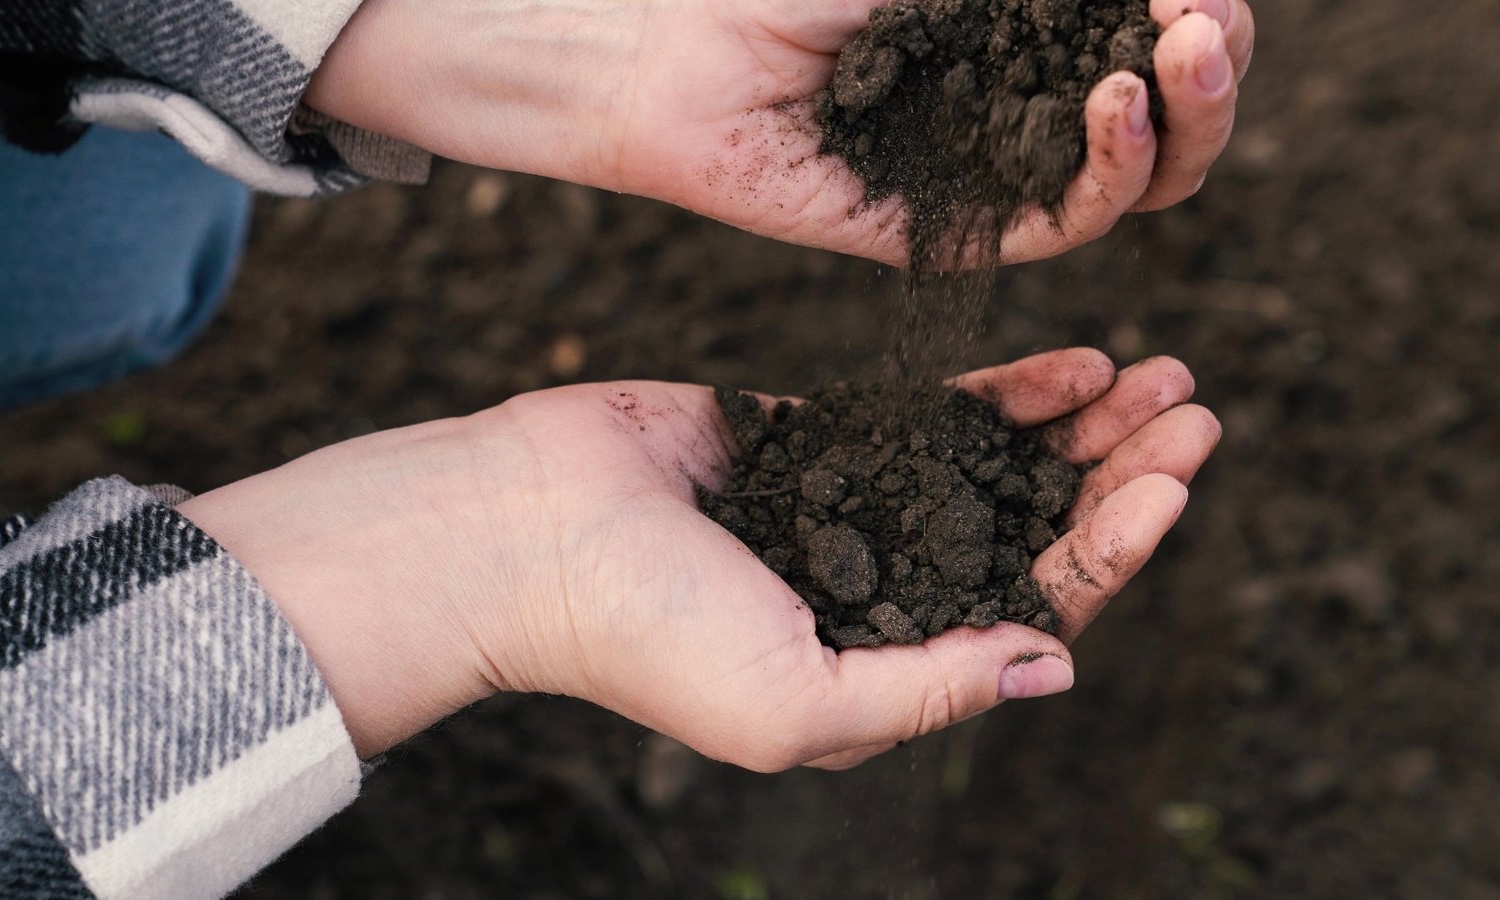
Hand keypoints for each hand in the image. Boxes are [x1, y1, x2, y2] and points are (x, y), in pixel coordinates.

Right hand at [178, 349, 1219, 768]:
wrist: (524, 530)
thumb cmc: (644, 635)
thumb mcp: (796, 705)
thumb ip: (928, 689)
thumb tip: (1055, 668)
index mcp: (887, 667)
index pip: (1034, 610)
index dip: (1113, 550)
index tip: (1173, 482)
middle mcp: (886, 592)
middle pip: (1034, 533)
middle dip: (1119, 478)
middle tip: (1195, 416)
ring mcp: (858, 511)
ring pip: (999, 469)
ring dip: (1081, 429)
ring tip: (1157, 377)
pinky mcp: (823, 440)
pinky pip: (934, 417)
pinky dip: (1003, 395)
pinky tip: (1069, 365)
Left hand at [306, 0, 1253, 266]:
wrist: (677, 47)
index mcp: (1029, 57)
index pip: (1159, 57)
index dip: (1210, 25)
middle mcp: (1021, 125)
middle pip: (1171, 132)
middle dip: (1216, 77)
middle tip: (1210, 24)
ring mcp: (988, 184)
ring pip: (1134, 188)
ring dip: (1183, 122)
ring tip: (1179, 50)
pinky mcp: (944, 237)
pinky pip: (1056, 227)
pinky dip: (1104, 169)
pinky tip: (1111, 98)